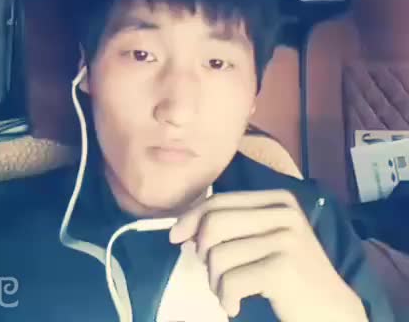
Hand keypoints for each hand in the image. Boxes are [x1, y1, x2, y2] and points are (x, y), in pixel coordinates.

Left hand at [169, 190, 367, 321]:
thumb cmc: (293, 276)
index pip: (220, 201)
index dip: (191, 217)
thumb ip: (231, 228)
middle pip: (214, 223)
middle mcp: (283, 212)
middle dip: (202, 251)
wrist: (333, 312)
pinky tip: (235, 305)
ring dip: (215, 281)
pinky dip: (225, 298)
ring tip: (229, 291)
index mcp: (278, 199)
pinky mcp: (282, 268)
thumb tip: (182, 230)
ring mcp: (285, 238)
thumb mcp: (264, 241)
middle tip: (212, 272)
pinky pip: (230, 281)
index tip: (176, 236)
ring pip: (218, 255)